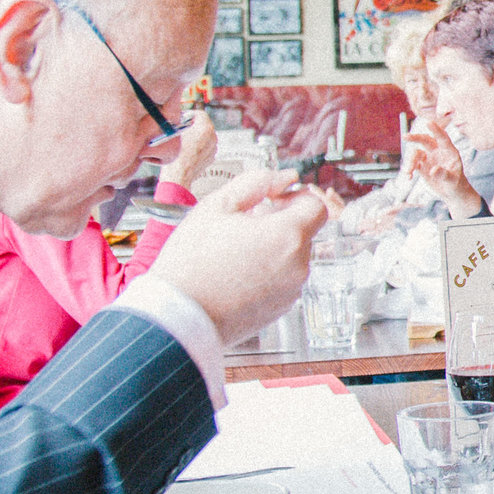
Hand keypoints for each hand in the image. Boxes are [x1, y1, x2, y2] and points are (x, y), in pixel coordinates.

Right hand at [144, 169, 329, 340]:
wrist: (177, 316)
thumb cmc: (191, 264)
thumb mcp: (217, 206)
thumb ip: (255, 182)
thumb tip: (282, 177)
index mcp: (287, 236)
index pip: (316, 205)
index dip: (295, 197)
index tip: (274, 200)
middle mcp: (297, 265)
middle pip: (303, 232)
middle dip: (279, 224)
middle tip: (243, 226)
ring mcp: (290, 291)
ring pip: (292, 257)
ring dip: (272, 249)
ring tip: (233, 252)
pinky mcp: (280, 309)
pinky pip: (282, 281)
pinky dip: (267, 274)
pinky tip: (235, 274)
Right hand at [168, 117, 217, 185]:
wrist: (179, 175)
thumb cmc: (174, 154)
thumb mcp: (173, 133)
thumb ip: (179, 123)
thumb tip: (178, 119)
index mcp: (205, 128)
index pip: (200, 114)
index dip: (189, 115)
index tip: (181, 118)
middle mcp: (213, 137)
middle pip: (203, 125)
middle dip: (193, 126)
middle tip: (181, 128)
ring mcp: (213, 148)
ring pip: (205, 137)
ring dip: (196, 136)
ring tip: (183, 140)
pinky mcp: (211, 158)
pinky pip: (205, 148)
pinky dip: (198, 147)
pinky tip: (187, 150)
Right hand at [405, 123, 477, 214]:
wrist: (451, 192)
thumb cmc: (456, 184)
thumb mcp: (452, 180)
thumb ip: (444, 174)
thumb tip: (433, 170)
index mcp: (449, 151)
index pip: (442, 138)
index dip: (436, 130)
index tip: (429, 122)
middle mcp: (438, 151)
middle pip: (425, 140)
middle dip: (415, 138)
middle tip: (405, 137)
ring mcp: (429, 157)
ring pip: (416, 153)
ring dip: (410, 161)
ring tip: (408, 173)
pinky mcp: (422, 165)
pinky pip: (413, 164)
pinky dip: (409, 169)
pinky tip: (408, 177)